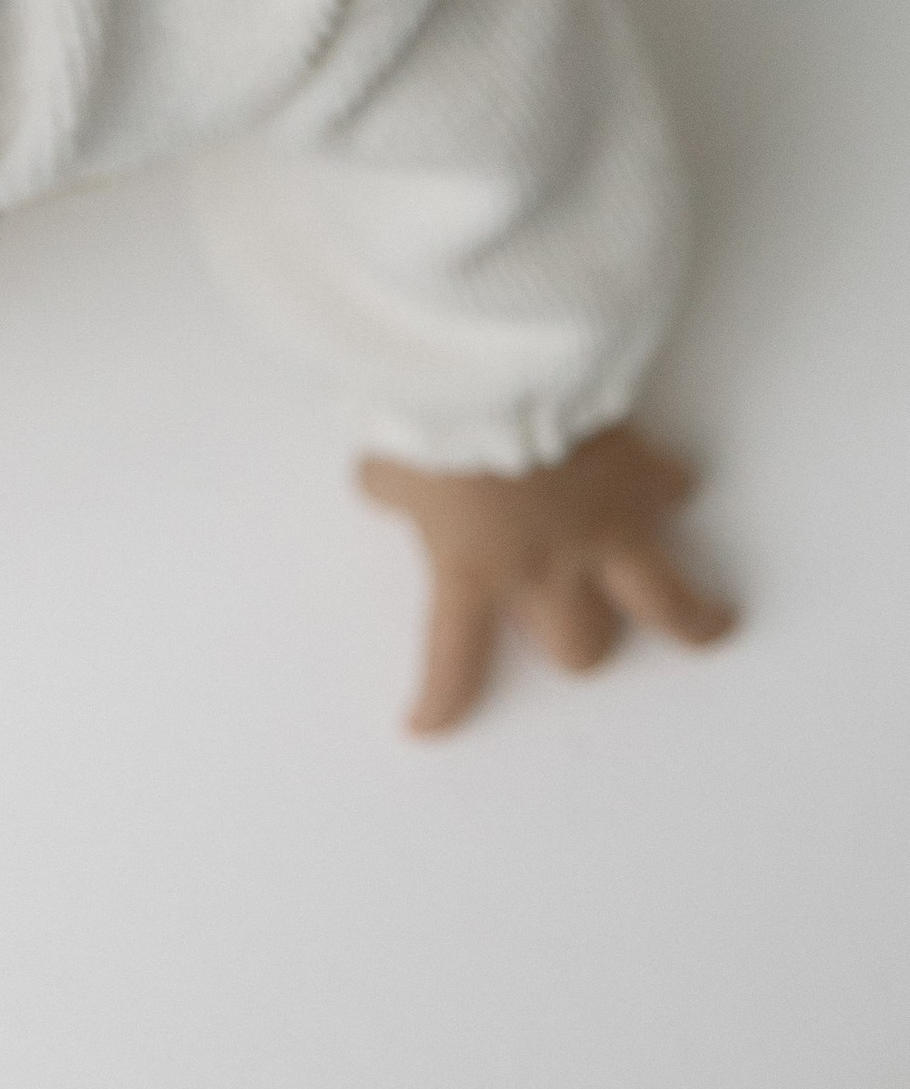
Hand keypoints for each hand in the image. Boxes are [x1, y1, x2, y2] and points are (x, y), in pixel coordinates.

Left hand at [359, 420, 736, 734]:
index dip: (443, 700)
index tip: (426, 727)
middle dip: (574, 641)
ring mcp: (605, 527)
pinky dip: (668, 485)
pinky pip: (669, 487)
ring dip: (690, 618)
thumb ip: (386, 488)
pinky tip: (673, 483)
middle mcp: (550, 566)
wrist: (497, 362)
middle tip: (568, 626)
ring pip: (668, 604)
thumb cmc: (430, 414)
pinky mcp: (638, 475)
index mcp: (475, 569)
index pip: (454, 659)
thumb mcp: (386, 459)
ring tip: (710, 625)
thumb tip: (378, 487)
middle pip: (581, 646)